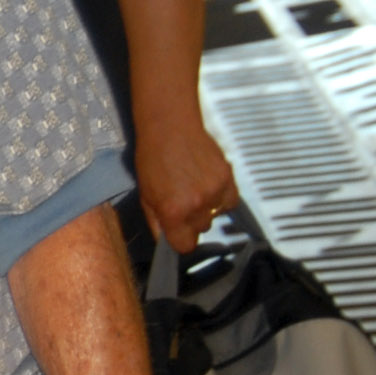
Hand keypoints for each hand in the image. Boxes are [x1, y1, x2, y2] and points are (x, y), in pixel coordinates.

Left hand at [134, 110, 239, 254]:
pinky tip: (208, 185)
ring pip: (216, 216)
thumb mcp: (146, 195)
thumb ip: (157, 221)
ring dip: (207, 209)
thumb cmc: (152, 159)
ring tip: (194, 189)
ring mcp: (216, 192)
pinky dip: (221, 198)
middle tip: (182, 203)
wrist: (170, 128)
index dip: (180, 240)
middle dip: (191, 222)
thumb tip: (165, 240)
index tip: (176, 233)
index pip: (185, 246)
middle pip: (201, 230)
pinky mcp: (229, 179)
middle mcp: (198, 205)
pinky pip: (229, 202)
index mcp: (174, 211)